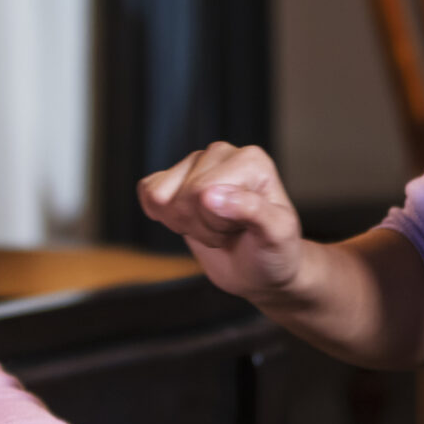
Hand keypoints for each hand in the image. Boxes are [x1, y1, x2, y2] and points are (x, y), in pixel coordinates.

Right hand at [137, 142, 306, 307]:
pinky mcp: (176, 179)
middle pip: (183, 196)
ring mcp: (196, 164)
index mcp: (251, 160)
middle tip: (228, 232)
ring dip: (184, 224)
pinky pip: (148, 191)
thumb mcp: (276, 235)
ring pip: (161, 196)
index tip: (242, 228)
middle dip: (202, 227)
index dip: (216, 222)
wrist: (260, 270)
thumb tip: (209, 194)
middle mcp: (222, 153)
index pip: (203, 191)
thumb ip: (252, 211)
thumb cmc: (274, 251)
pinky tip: (191, 221)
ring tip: (214, 228)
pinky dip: (162, 216)